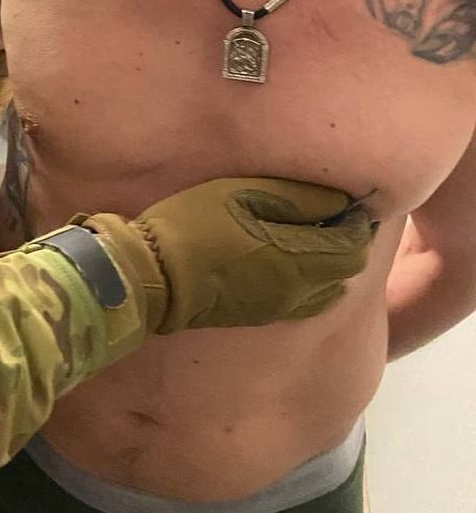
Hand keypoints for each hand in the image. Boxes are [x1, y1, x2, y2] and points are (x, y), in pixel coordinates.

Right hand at [82, 178, 375, 334]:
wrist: (154, 278)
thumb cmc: (196, 226)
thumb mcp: (244, 196)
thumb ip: (298, 199)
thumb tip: (341, 203)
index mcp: (300, 262)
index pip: (354, 246)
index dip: (357, 221)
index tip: (345, 199)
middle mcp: (300, 293)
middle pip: (346, 271)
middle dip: (346, 241)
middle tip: (327, 213)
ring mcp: (281, 309)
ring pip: (328, 289)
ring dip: (328, 263)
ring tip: (306, 235)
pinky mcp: (262, 315)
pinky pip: (306, 301)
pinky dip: (310, 279)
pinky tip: (285, 259)